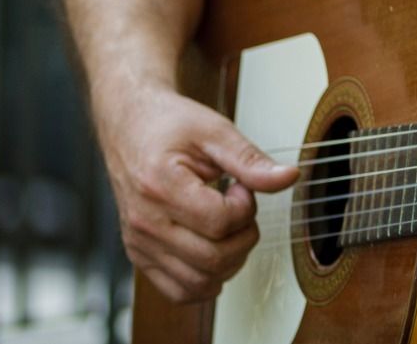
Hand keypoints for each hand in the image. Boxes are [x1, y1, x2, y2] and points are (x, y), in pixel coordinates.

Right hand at [99, 86, 296, 301]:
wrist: (129, 127)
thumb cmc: (167, 125)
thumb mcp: (214, 132)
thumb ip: (250, 160)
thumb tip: (288, 177)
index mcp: (160, 186)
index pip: (220, 222)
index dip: (245, 207)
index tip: (241, 187)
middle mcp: (145, 222)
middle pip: (213, 259)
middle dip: (244, 236)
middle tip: (239, 207)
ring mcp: (139, 243)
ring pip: (199, 283)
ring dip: (229, 261)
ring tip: (226, 226)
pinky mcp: (139, 255)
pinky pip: (179, 290)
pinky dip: (206, 280)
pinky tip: (214, 249)